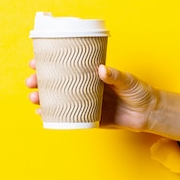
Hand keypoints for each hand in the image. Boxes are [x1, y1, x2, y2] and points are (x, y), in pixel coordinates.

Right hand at [25, 60, 159, 131]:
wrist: (148, 113)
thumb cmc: (139, 92)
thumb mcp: (127, 80)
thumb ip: (115, 75)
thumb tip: (101, 70)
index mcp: (90, 75)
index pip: (66, 66)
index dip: (48, 64)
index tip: (35, 62)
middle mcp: (84, 88)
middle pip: (56, 83)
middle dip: (40, 82)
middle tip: (31, 82)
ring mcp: (84, 103)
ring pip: (58, 100)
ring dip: (43, 99)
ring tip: (34, 99)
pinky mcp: (88, 117)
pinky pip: (67, 116)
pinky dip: (53, 115)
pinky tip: (43, 115)